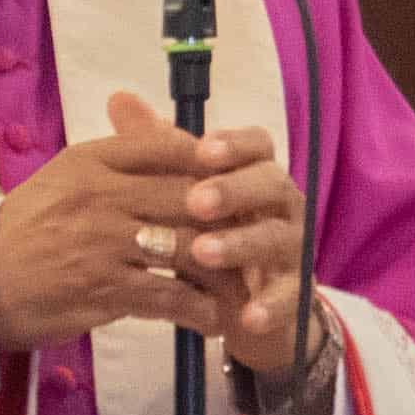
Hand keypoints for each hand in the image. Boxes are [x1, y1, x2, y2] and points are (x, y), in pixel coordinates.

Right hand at [0, 93, 304, 356]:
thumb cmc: (25, 232)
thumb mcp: (63, 180)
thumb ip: (118, 161)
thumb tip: (180, 144)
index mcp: (89, 161)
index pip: (166, 146)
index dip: (211, 161)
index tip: (235, 177)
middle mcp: (99, 195)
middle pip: (188, 196)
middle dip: (227, 218)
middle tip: (253, 235)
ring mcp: (104, 243)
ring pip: (187, 248)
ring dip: (221, 269)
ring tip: (239, 283)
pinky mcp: (105, 290)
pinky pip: (170, 296)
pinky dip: (198, 310)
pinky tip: (211, 319)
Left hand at [110, 89, 314, 375]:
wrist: (242, 308)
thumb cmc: (210, 237)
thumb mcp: (181, 195)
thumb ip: (159, 151)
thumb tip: (119, 98)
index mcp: (254, 174)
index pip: (257, 146)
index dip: (234, 145)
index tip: (204, 150)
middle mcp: (280, 206)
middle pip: (271, 184)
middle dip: (234, 191)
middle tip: (195, 202)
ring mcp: (292, 250)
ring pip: (276, 238)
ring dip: (241, 244)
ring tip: (203, 254)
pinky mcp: (295, 295)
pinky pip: (289, 299)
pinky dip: (270, 306)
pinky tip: (246, 316)